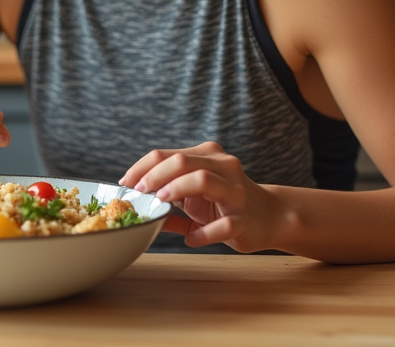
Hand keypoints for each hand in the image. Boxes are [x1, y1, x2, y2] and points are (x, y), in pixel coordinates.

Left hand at [120, 142, 276, 252]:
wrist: (269, 216)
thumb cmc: (225, 202)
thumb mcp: (195, 192)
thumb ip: (169, 192)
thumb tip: (134, 200)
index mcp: (209, 156)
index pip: (169, 154)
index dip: (143, 167)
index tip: (126, 183)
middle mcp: (224, 167)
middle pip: (184, 162)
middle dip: (155, 176)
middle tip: (139, 192)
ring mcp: (236, 192)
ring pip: (204, 180)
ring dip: (176, 190)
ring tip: (161, 203)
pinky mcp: (244, 220)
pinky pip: (223, 224)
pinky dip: (202, 234)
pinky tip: (190, 239)